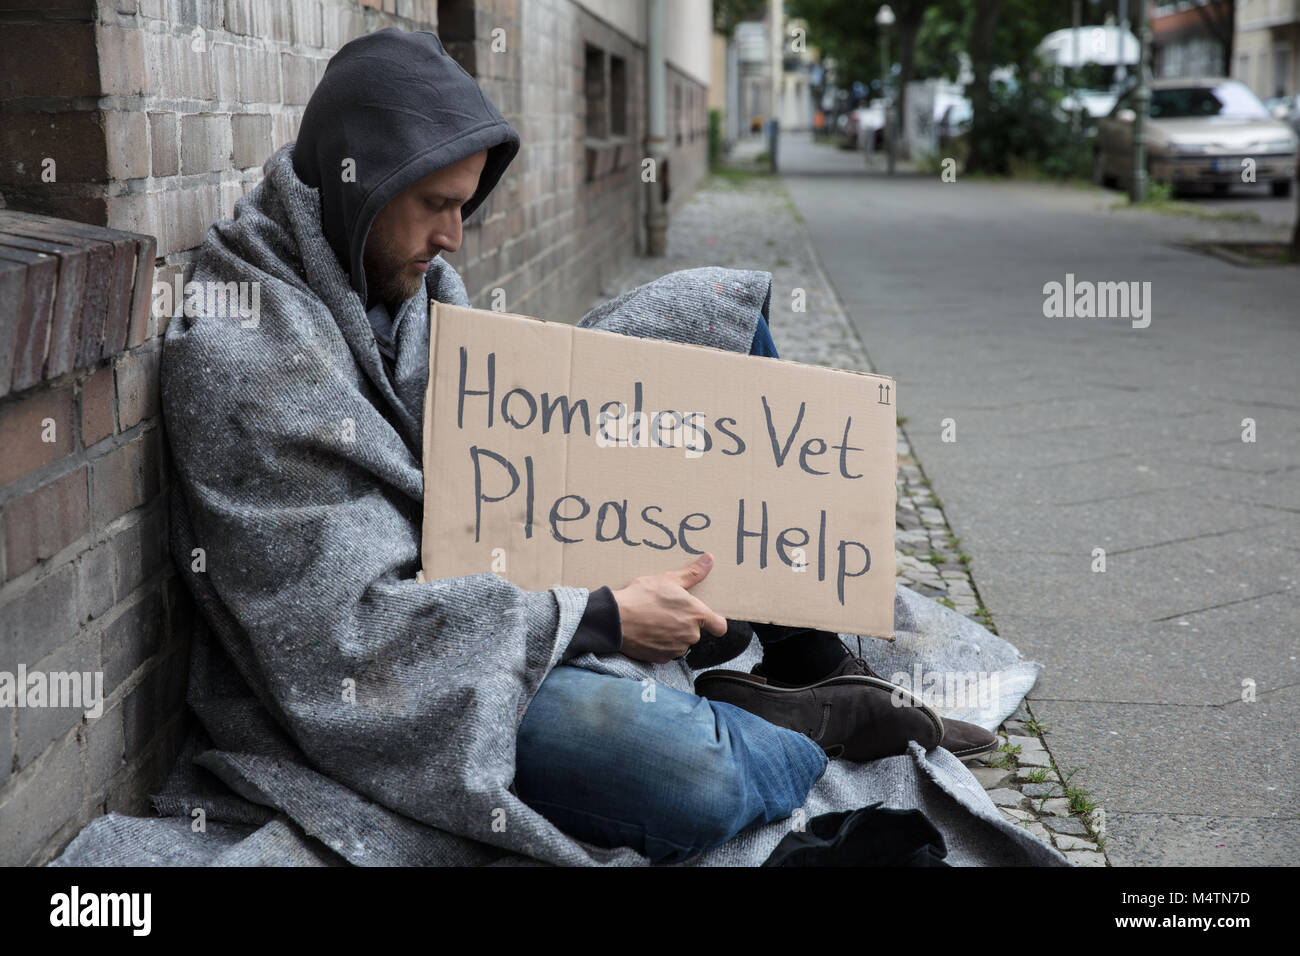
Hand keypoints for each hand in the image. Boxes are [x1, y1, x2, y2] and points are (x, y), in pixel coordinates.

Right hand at [611, 553, 728, 663]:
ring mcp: (676, 649)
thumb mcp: (668, 579)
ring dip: (672, 634)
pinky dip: (659, 644)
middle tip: (666, 610)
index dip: (714, 622)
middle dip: (684, 622)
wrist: (616, 620)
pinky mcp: (661, 659)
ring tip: (654, 620)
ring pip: (680, 642)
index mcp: (697, 615)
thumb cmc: (642, 597)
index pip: (720, 626)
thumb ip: (693, 573)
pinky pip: (666, 651)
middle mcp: (691, 635)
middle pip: (695, 631)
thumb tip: (709, 559)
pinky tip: (647, 632)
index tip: (706, 618)